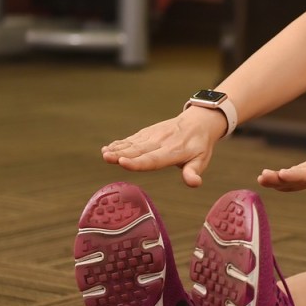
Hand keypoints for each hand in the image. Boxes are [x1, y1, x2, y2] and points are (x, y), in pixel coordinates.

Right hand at [101, 108, 225, 186]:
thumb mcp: (201, 159)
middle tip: (106, 157)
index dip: (138, 162)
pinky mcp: (147, 132)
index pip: (154, 159)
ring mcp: (153, 135)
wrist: (198, 121)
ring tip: (104, 153)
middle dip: (121, 154)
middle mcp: (161, 142)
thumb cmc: (199, 145)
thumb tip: (194, 183)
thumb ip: (194, 171)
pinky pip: (132, 138)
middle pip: (139, 150)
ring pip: (133, 143)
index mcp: (174, 151)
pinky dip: (120, 143)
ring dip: (117, 148)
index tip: (123, 162)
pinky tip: (108, 148)